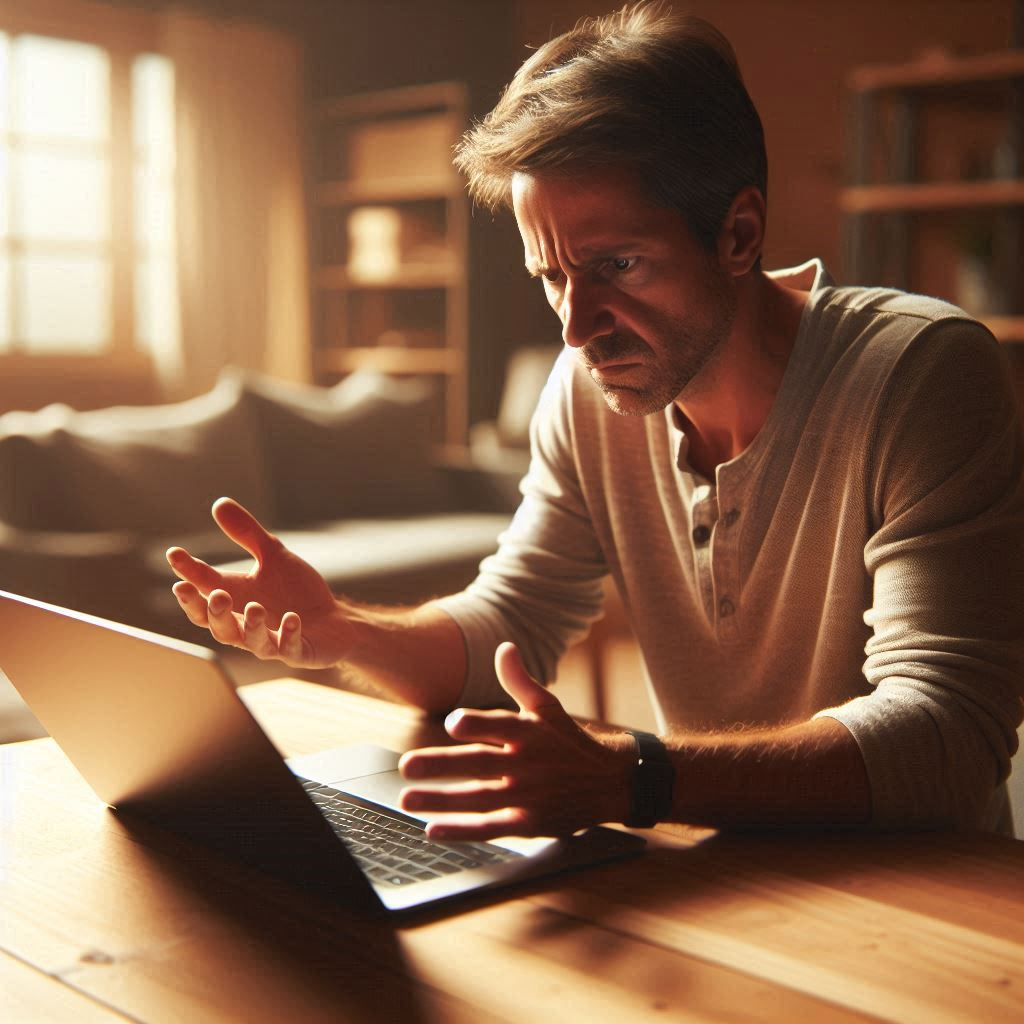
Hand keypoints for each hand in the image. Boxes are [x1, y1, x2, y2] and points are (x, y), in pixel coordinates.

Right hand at [166, 497, 353, 667]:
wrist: (334, 622)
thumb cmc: (296, 592)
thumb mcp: (273, 557)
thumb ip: (247, 534)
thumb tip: (219, 503)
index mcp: (236, 598)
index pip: (204, 586)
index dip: (188, 572)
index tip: (175, 554)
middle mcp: (247, 624)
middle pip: (218, 625)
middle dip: (211, 612)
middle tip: (213, 594)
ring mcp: (272, 641)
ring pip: (251, 641)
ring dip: (251, 626)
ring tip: (255, 608)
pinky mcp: (298, 651)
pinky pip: (289, 648)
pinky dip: (288, 635)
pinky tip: (292, 618)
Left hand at [398, 642, 632, 839]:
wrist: (609, 782)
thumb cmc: (568, 740)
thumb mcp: (548, 707)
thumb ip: (520, 680)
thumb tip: (504, 647)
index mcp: (529, 731)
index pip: (499, 725)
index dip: (475, 723)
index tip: (452, 723)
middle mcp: (527, 764)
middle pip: (479, 763)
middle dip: (441, 765)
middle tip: (406, 766)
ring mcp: (527, 796)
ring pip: (478, 799)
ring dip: (441, 801)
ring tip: (407, 798)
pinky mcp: (528, 823)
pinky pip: (490, 828)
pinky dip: (461, 830)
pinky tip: (432, 829)